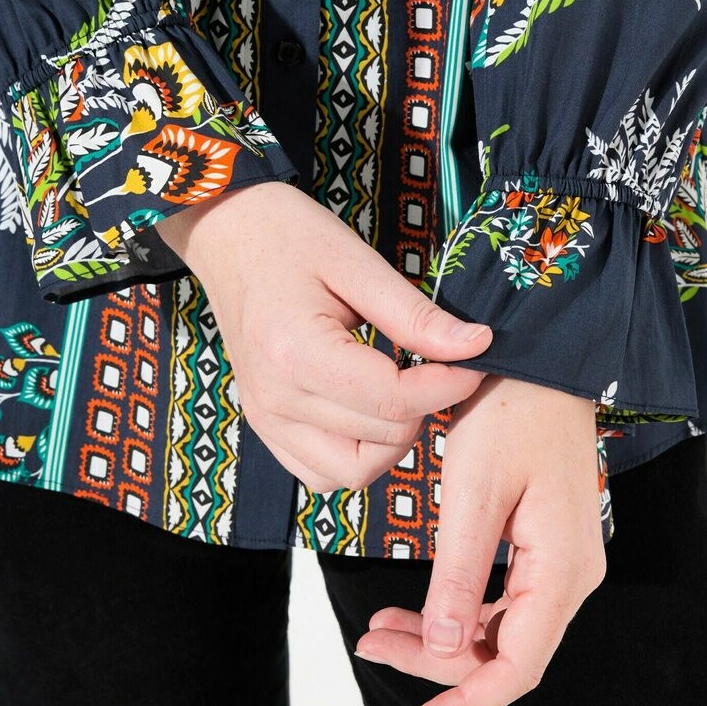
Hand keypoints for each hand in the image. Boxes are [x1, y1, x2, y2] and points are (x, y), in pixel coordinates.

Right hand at [154, 180, 493, 492]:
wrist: (230, 233)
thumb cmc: (289, 236)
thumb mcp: (357, 262)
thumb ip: (414, 314)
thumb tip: (476, 346)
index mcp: (296, 352)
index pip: (393, 400)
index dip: (448, 384)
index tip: (474, 359)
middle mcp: (275, 398)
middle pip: (381, 438)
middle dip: (425, 406)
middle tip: (437, 363)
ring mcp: (265, 418)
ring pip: (353, 472)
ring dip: (392, 439)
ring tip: (401, 387)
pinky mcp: (264, 424)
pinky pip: (322, 473)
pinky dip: (356, 453)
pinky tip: (368, 408)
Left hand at [354, 374, 604, 705]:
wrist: (540, 358)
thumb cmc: (512, 410)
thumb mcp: (475, 491)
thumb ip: (461, 574)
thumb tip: (446, 649)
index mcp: (562, 569)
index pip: (518, 667)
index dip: (468, 702)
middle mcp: (570, 576)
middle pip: (505, 654)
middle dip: (438, 664)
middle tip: (371, 646)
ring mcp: (559, 562)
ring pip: (500, 629)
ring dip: (442, 637)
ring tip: (379, 630)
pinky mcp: (543, 545)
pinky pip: (502, 599)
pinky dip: (457, 608)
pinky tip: (416, 607)